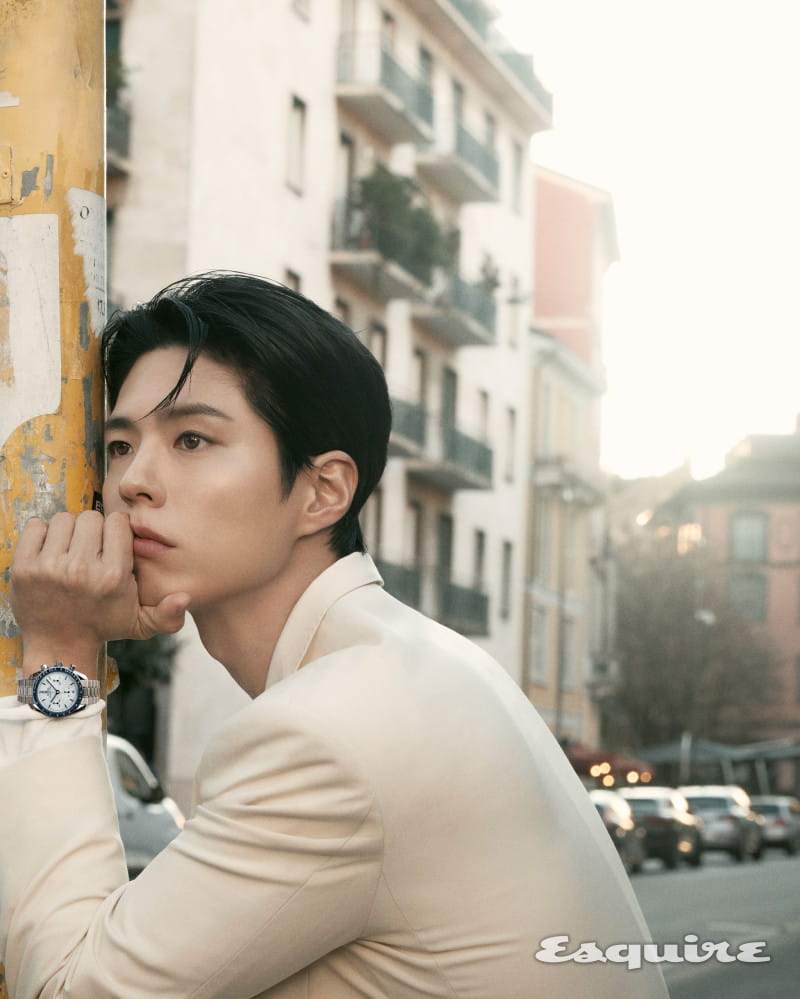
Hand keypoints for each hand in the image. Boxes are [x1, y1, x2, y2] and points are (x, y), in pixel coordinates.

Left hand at [11, 511, 189, 674]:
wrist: (59, 646)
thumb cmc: (103, 627)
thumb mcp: (141, 624)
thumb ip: (168, 614)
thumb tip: (186, 596)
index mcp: (113, 576)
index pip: (118, 522)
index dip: (117, 530)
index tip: (112, 545)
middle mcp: (82, 569)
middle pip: (90, 517)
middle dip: (92, 530)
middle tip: (90, 548)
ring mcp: (50, 567)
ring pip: (63, 519)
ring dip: (68, 531)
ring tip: (70, 550)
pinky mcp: (24, 568)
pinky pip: (35, 526)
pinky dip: (42, 534)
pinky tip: (51, 550)